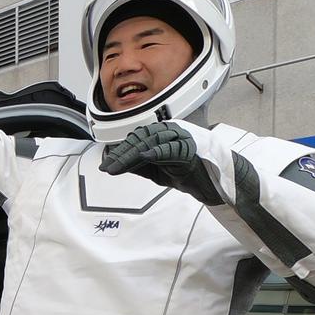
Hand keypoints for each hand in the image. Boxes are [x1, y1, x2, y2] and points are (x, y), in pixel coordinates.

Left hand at [100, 122, 223, 205]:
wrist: (208, 183)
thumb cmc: (182, 172)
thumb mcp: (153, 170)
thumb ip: (136, 165)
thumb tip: (115, 163)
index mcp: (162, 134)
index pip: (136, 138)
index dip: (120, 151)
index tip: (106, 164)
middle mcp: (171, 132)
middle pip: (142, 138)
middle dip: (122, 154)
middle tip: (108, 167)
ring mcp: (181, 138)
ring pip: (153, 142)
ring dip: (133, 154)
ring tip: (118, 166)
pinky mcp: (189, 150)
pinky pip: (171, 148)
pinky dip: (157, 152)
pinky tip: (144, 156)